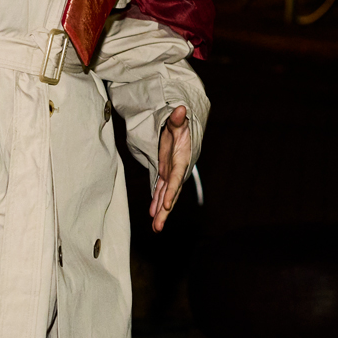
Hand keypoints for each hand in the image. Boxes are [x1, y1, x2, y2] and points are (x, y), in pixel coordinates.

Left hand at [150, 105, 190, 232]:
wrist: (183, 129)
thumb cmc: (180, 125)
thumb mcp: (177, 121)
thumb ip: (177, 119)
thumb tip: (180, 110)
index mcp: (181, 160)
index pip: (175, 178)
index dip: (170, 192)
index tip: (165, 206)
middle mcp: (177, 171)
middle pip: (171, 193)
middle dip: (165, 211)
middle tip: (158, 226)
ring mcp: (171, 174)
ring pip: (165, 196)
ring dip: (160, 212)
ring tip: (156, 228)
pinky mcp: (165, 175)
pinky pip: (160, 191)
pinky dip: (156, 202)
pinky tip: (153, 215)